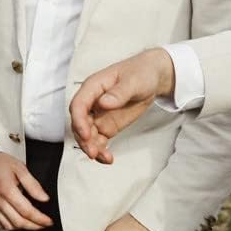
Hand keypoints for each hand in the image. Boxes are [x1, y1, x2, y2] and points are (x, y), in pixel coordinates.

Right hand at [0, 151, 52, 230]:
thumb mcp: (19, 168)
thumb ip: (33, 184)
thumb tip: (44, 198)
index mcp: (7, 190)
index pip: (27, 211)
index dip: (40, 219)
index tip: (48, 221)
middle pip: (19, 222)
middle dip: (34, 226)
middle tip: (43, 224)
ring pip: (9, 226)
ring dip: (22, 228)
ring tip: (32, 224)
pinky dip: (10, 226)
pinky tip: (16, 222)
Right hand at [70, 48, 175, 163]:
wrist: (152, 77)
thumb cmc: (141, 72)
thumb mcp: (133, 81)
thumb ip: (119, 92)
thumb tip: (103, 103)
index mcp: (93, 87)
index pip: (78, 105)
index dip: (79, 120)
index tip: (86, 135)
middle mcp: (92, 102)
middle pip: (79, 123)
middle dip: (84, 139)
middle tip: (94, 152)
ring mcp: (98, 115)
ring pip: (87, 134)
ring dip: (92, 147)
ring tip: (105, 158)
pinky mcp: (107, 125)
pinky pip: (99, 140)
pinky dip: (101, 150)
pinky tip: (108, 158)